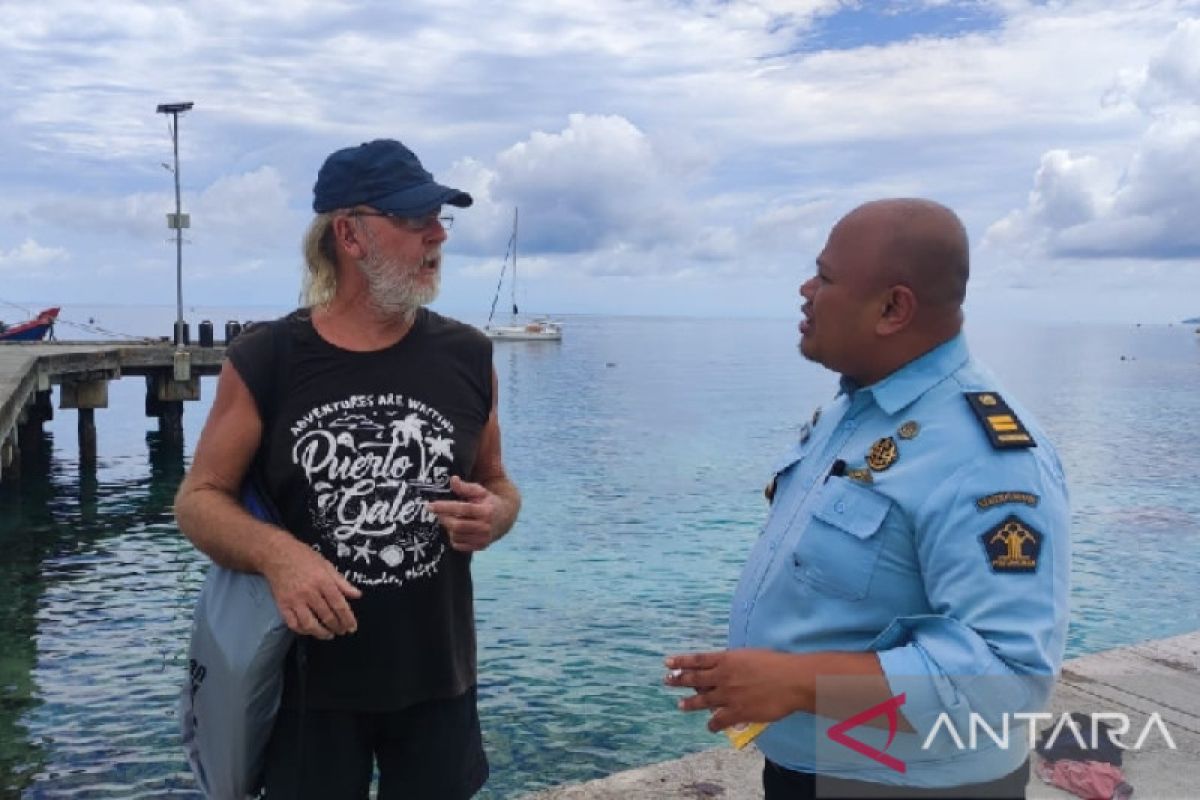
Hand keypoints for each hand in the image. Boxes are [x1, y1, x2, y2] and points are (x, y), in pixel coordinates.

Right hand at [262, 536, 361, 639]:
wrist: (277, 555)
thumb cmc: (304, 558)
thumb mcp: (327, 565)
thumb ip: (342, 582)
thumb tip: (357, 595)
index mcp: (323, 581)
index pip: (339, 605)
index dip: (347, 619)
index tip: (352, 627)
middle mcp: (309, 592)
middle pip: (326, 616)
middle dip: (337, 627)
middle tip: (342, 631)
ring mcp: (295, 600)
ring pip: (310, 624)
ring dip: (321, 633)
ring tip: (329, 635)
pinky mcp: (282, 605)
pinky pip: (293, 624)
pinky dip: (302, 630)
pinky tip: (310, 630)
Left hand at [428, 475, 501, 551]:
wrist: (504, 518)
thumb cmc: (488, 502)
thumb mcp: (479, 491)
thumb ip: (465, 487)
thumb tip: (452, 480)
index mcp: (486, 511)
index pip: (463, 509)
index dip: (445, 507)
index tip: (430, 505)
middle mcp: (486, 527)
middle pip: (457, 525)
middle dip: (443, 518)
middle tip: (436, 512)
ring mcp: (483, 539)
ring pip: (456, 535)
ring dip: (448, 527)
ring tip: (448, 518)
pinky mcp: (480, 547)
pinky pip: (458, 545)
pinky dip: (453, 537)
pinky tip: (455, 529)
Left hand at [664, 649, 809, 732]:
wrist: (791, 681)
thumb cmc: (776, 664)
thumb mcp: (750, 655)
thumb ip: (734, 662)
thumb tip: (724, 666)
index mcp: (726, 659)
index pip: (697, 659)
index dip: (681, 661)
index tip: (667, 662)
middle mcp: (722, 677)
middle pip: (694, 679)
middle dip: (679, 680)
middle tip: (667, 681)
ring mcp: (728, 695)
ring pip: (702, 701)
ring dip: (689, 703)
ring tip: (680, 705)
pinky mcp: (737, 712)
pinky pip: (718, 720)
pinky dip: (712, 724)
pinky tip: (709, 726)